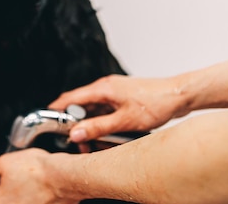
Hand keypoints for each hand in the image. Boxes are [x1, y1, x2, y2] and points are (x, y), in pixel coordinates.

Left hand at [0, 149, 79, 203]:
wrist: (65, 177)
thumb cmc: (38, 170)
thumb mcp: (3, 163)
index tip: (9, 180)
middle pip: (6, 200)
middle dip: (12, 191)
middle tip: (22, 179)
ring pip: (23, 200)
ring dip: (25, 194)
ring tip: (33, 183)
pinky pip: (37, 201)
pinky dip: (38, 197)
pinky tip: (43, 190)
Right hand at [49, 74, 187, 141]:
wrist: (178, 95)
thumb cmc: (156, 102)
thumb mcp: (124, 120)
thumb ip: (98, 127)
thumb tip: (77, 132)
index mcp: (103, 88)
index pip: (71, 98)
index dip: (57, 109)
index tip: (49, 120)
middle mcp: (106, 87)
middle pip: (80, 104)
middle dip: (75, 122)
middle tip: (76, 140)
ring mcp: (114, 91)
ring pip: (92, 108)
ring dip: (89, 123)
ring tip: (91, 140)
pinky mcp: (121, 97)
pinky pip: (103, 109)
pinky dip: (100, 120)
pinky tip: (105, 133)